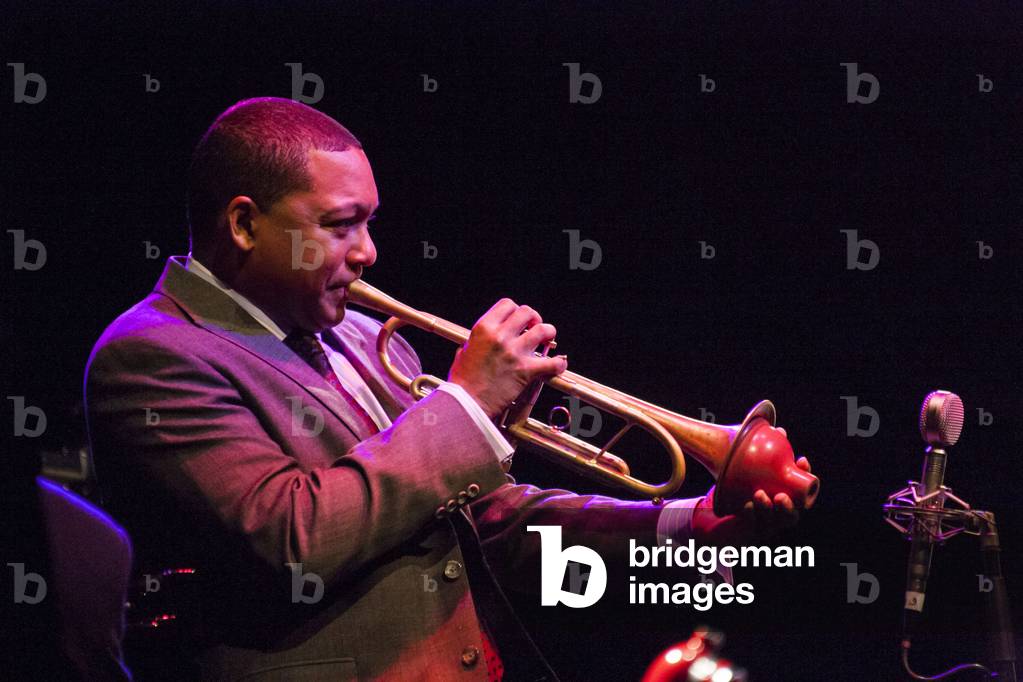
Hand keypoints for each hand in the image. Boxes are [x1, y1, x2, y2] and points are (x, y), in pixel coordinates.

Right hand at [448, 298, 567, 419]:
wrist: (466, 403)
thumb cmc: (462, 381)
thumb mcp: (463, 352)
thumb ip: (475, 342)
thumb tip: (480, 341)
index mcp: (484, 328)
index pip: (507, 304)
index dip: (515, 311)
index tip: (518, 320)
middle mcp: (500, 336)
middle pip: (527, 312)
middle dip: (533, 318)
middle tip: (533, 328)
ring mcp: (514, 352)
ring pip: (543, 330)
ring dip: (548, 333)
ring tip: (545, 340)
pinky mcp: (525, 371)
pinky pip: (551, 363)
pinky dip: (558, 364)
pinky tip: (557, 364)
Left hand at [692, 451, 812, 545]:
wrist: (717, 515)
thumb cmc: (740, 490)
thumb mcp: (750, 469)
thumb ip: (763, 452)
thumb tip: (778, 430)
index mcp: (783, 501)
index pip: (802, 492)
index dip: (805, 477)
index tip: (801, 461)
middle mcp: (778, 518)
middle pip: (792, 516)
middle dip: (789, 506)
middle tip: (780, 495)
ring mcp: (764, 528)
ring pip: (773, 524)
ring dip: (768, 510)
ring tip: (759, 495)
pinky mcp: (747, 534)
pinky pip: (751, 528)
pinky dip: (750, 516)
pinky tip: (746, 506)